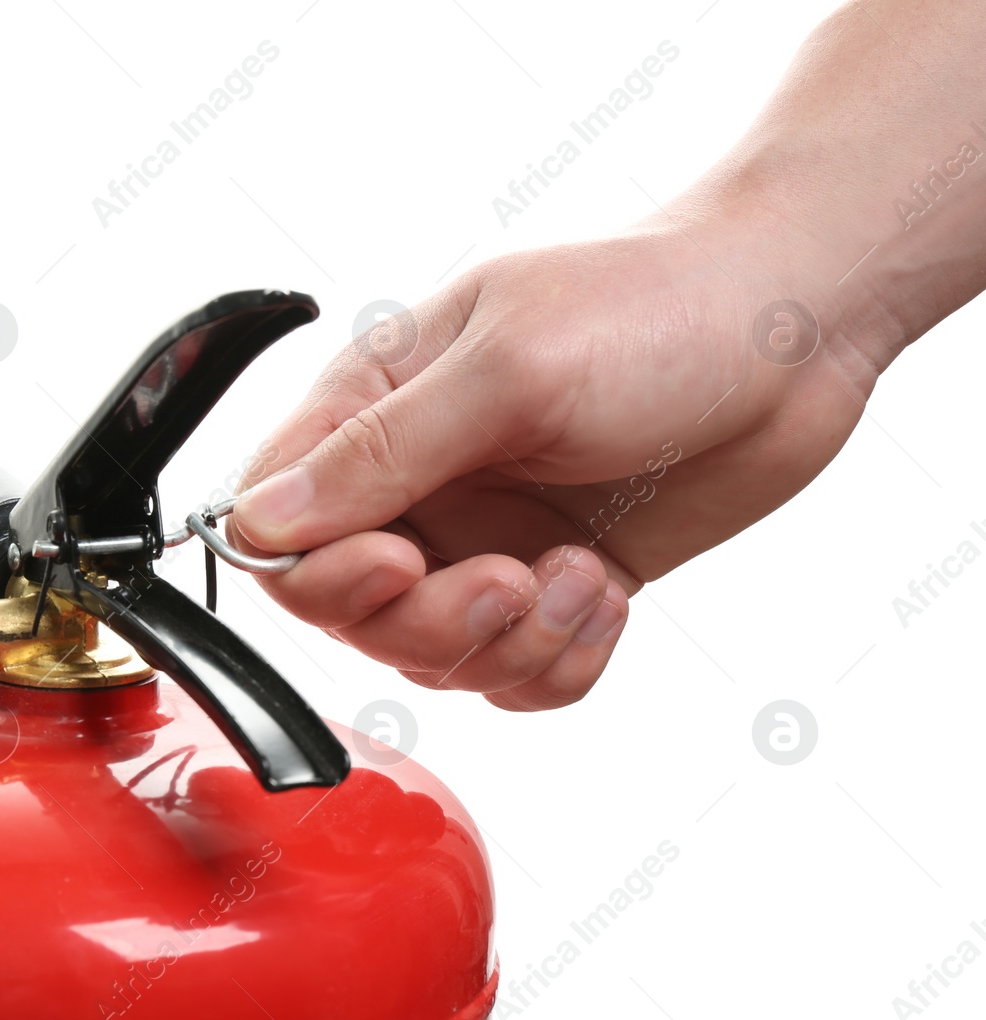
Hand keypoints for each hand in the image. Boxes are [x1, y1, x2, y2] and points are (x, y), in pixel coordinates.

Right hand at [233, 198, 887, 709]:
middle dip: (431, 620)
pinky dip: (557, 661)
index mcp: (373, 404)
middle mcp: (416, 480)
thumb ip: (379, 450)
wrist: (796, 326)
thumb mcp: (508, 370)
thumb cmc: (656, 309)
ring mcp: (482, 535)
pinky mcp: (552, 580)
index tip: (402, 562)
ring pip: (433, 657)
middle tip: (511, 579)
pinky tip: (604, 595)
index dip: (320, 571)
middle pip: (350, 611)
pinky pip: (515, 673)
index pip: (276, 525)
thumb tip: (260, 521)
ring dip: (508, 644)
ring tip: (580, 577)